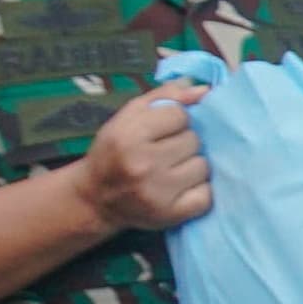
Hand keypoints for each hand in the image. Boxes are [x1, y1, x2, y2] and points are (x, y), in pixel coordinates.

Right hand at [73, 80, 212, 230]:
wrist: (95, 198)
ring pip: (203, 166)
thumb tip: (203, 89)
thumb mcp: (129, 116)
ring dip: (193, 166)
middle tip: (166, 152)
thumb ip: (166, 96)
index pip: (181, 115)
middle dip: (184, 143)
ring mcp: (157, 192)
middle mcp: (142, 164)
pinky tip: (181, 188)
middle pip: (194, 140)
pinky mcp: (171, 214)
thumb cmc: (116, 151)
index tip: (162, 130)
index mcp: (128, 135)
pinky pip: (207, 195)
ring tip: (173, 170)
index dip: (175, 120)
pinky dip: (199, 191)